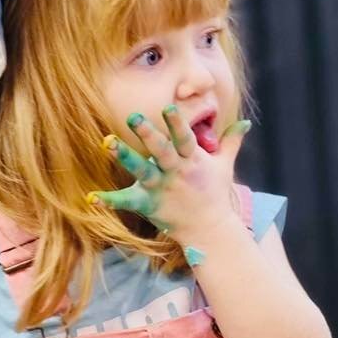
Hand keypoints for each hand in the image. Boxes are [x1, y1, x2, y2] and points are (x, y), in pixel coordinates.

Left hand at [85, 105, 251, 245]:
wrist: (210, 230)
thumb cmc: (214, 194)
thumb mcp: (225, 166)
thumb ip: (231, 141)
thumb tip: (246, 122)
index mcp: (193, 160)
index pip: (185, 138)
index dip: (177, 123)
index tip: (167, 108)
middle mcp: (176, 172)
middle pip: (162, 151)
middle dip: (148, 134)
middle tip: (132, 117)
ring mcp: (162, 189)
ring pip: (142, 171)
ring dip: (124, 156)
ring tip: (106, 142)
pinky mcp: (149, 205)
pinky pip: (127, 201)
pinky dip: (110, 200)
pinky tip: (91, 197)